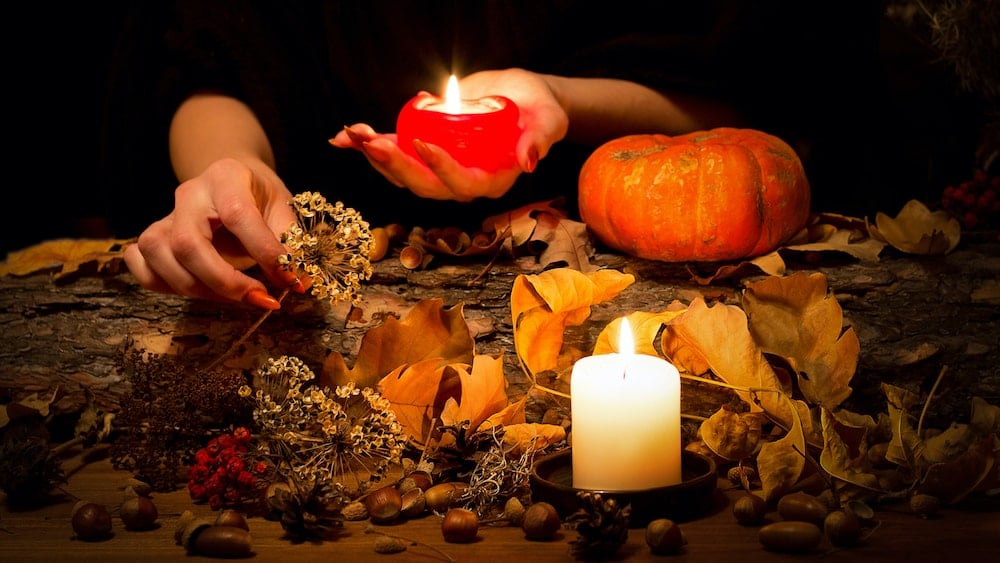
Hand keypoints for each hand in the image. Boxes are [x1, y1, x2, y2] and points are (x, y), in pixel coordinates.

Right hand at [123, 157, 299, 307]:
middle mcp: (189, 193)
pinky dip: (164, 284)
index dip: (265, 253)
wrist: (232, 181)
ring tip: (234, 296)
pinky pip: (139, 263)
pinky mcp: (153, 236)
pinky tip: (199, 290)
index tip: (291, 280)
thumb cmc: (261, 198)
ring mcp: (165, 215)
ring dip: (197, 288)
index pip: (238, 216)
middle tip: (261, 299)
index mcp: (226, 177)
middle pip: (188, 243)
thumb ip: (290, 242)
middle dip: (225, 282)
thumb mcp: (283, 209)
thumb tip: (298, 279)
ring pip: (158, 254)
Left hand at [330, 68, 567, 200]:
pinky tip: (342, 138)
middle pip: (423, 184)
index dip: (441, 168)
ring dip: (374, 156)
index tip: (423, 142)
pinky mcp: (422, 150)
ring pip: (401, 173)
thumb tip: (529, 160)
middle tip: (372, 142)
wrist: (520, 97)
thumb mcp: (548, 119)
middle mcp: (460, 182)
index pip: (462, 183)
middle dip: (395, 165)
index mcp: (490, 181)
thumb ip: (541, 138)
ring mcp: (438, 168)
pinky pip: (393, 153)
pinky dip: (367, 146)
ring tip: (351, 135)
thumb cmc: (539, 110)